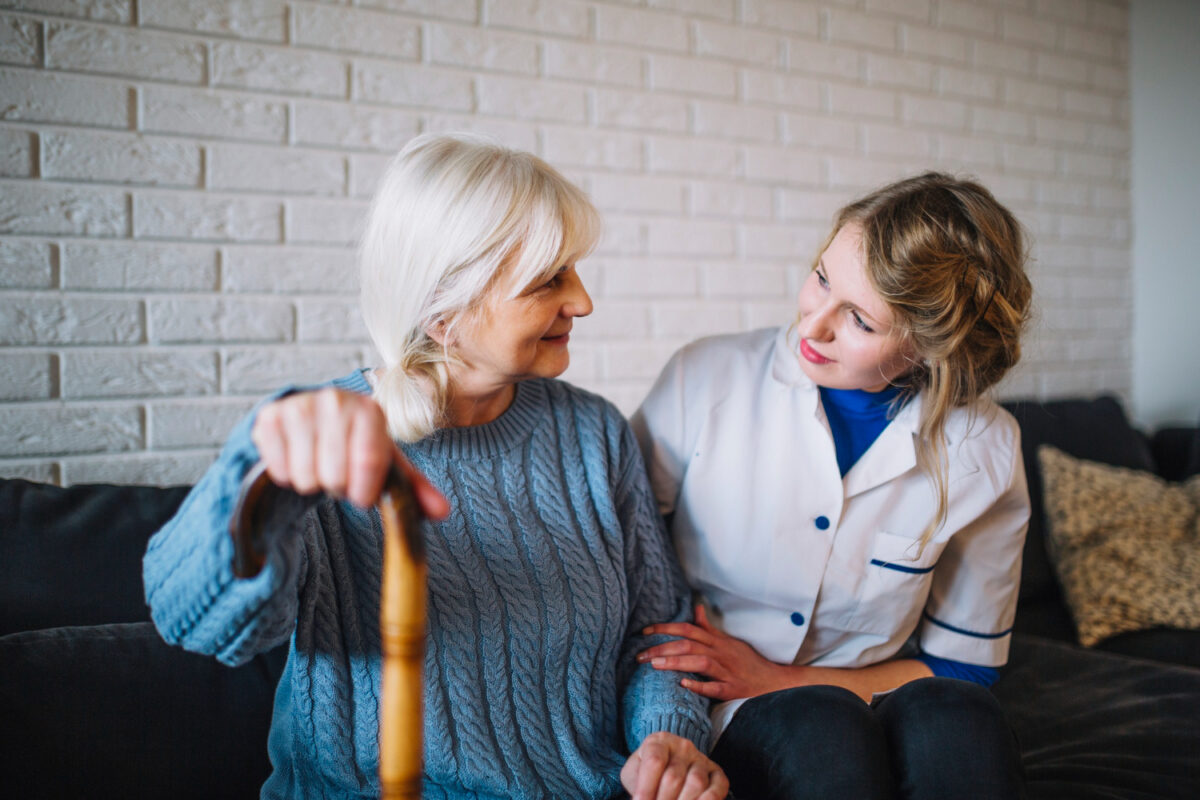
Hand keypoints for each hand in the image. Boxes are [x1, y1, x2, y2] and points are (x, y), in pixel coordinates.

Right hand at [251, 387, 448, 517]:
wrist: (313, 421)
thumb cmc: (356, 446)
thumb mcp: (388, 464)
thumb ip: (416, 489)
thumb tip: (443, 513)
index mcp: (370, 410)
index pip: (369, 463)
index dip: (364, 491)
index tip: (362, 496)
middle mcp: (335, 400)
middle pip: (334, 476)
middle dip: (337, 487)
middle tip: (339, 474)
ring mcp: (299, 406)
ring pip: (305, 477)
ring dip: (313, 482)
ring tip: (319, 465)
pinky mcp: (269, 417)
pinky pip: (279, 470)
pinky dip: (288, 476)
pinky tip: (298, 459)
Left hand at [620, 731, 727, 799]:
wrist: (669, 762)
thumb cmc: (648, 770)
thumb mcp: (634, 771)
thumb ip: (635, 782)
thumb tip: (641, 799)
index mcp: (660, 741)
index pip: (655, 762)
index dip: (646, 788)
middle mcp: (683, 747)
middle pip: (674, 777)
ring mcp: (702, 759)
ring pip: (696, 783)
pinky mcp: (717, 773)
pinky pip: (717, 789)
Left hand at [639, 604, 787, 701]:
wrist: (774, 683)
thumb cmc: (749, 662)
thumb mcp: (729, 641)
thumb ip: (709, 628)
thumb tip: (696, 608)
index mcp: (717, 642)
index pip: (688, 629)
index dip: (665, 628)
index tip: (644, 632)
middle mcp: (720, 654)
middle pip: (689, 644)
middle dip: (662, 648)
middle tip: (640, 655)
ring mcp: (727, 672)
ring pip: (700, 662)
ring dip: (676, 662)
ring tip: (655, 665)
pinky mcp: (733, 690)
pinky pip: (715, 687)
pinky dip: (699, 685)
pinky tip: (683, 685)